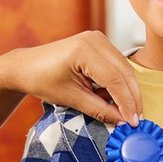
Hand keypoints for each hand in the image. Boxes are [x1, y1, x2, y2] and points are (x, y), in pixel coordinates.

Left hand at [0, 30, 141, 125]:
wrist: (27, 66)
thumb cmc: (43, 80)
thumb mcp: (71, 99)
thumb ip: (100, 110)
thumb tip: (123, 122)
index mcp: (84, 50)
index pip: (115, 79)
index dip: (127, 103)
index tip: (133, 123)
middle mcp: (95, 40)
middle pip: (125, 73)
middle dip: (132, 98)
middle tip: (135, 121)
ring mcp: (98, 39)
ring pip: (125, 69)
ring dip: (128, 92)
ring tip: (125, 113)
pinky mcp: (100, 44)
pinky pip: (118, 65)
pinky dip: (120, 83)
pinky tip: (115, 99)